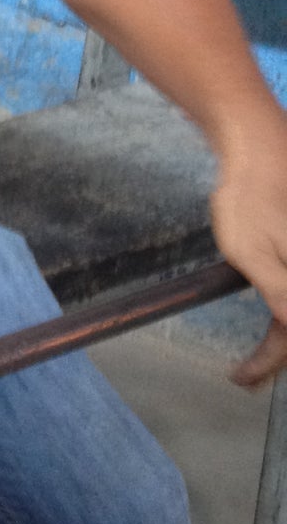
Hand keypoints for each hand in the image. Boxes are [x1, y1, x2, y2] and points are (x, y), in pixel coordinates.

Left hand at [209, 104, 286, 386]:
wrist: (258, 143)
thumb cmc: (252, 198)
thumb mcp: (257, 255)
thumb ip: (282, 296)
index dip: (271, 362)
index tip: (241, 380)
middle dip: (279, 355)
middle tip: (247, 378)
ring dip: (284, 337)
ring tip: (257, 362)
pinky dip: (286, 307)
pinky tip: (275, 318)